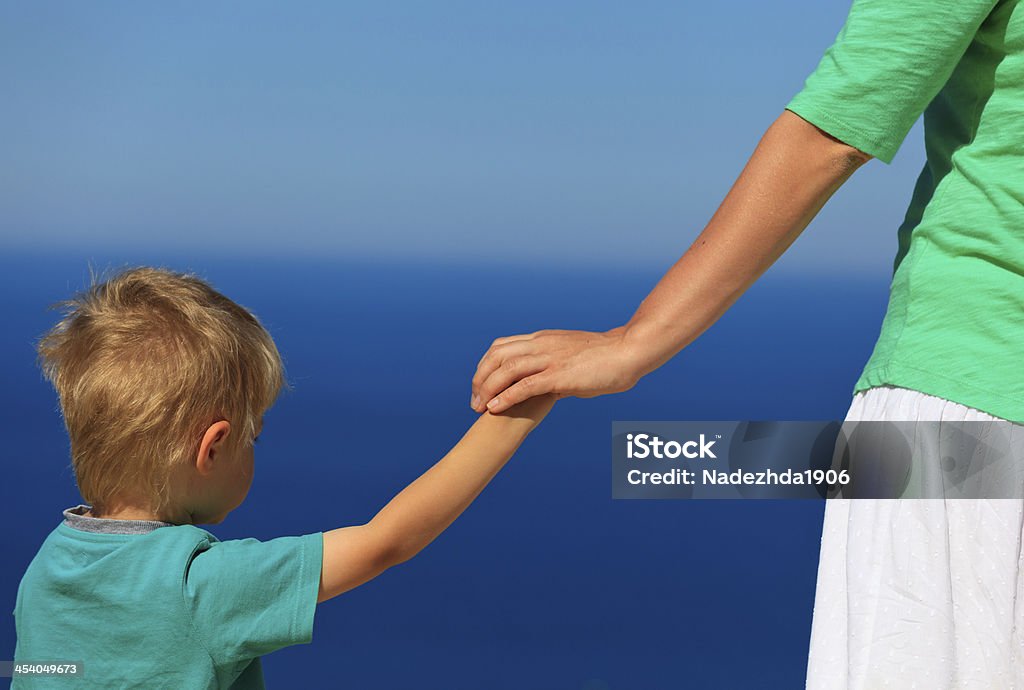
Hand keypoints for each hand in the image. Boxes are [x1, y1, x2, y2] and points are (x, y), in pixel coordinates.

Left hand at [470, 327, 640, 413]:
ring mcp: (550, 359)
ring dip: (487, 389)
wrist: (628, 352)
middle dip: (479, 378)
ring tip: (479, 408)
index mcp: (543, 339)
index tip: (480, 385)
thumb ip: (556, 368)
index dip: (485, 366)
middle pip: (496, 356)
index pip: (501, 347)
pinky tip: (495, 409)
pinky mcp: (560, 375)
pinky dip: (506, 397)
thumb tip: (551, 387)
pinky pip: (526, 385)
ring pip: (506, 370)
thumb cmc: (606, 358)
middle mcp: (541, 345)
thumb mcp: (573, 358)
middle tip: (474, 401)